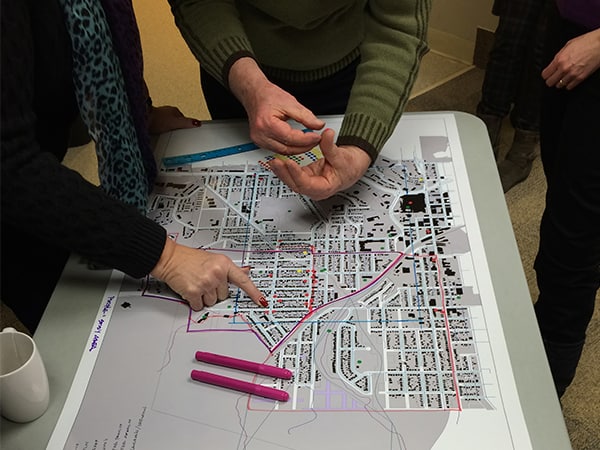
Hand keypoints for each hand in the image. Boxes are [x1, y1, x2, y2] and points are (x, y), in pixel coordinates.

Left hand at [148, 105, 200, 133]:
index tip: (188, 130)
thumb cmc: (156, 119)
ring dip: (168, 128)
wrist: (142, 120)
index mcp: (174, 111)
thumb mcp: (176, 123)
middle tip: (177, 134)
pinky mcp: (152, 121)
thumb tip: (197, 122)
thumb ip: (187, 123)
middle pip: (176, 120)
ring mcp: (159, 115)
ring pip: (167, 122)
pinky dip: (160, 129)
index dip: (186, 125)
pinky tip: (159, 133)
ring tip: (167, 134)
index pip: (184, 118)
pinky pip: (159, 125)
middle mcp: (166, 111)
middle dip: (177, 127)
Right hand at [150, 238, 265, 309]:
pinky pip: (200, 306)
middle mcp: (217, 273)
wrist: (170, 258)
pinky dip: (195, 302)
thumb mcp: (214, 259)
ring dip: (204, 297)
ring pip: (212, 302)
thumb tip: (246, 271)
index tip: (261, 301)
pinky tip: (191, 290)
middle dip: (215, 291)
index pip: (243, 280)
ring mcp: (206, 283)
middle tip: (206, 281)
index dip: (253, 292)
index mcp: (224, 264)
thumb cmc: (190, 258)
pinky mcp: (194, 292)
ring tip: (197, 284)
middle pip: (225, 295)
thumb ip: (230, 268)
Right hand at [228, 58, 324, 153]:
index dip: (306, 139)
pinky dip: (290, 148)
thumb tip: (318, 125)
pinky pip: (278, 150)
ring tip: (309, 141)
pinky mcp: (260, 142)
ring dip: (298, 149)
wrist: (255, 94)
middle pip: (287, 149)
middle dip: (304, 147)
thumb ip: (306, 116)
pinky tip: (298, 143)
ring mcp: (259, 140)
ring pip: (283, 152)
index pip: (291, 138)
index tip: (317, 137)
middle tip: (316, 140)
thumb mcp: (291, 103)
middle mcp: (260, 135)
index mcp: (267, 124)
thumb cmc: (269, 96)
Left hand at [268, 128, 371, 200]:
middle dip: (284, 173)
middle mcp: (315, 189)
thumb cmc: (349, 167)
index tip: (289, 163)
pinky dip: (285, 168)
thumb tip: (326, 134)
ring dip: (282, 172)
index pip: (306, 184)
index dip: (296, 174)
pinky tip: (278, 162)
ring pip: (292, 181)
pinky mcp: (306, 176)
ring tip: (273, 161)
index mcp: (324, 188)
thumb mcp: (341, 155)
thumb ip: (331, 146)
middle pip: (295, 184)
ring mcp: (309, 184)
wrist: (352, 167)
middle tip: (275, 162)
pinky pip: (293, 174)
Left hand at [542, 28, 599, 89]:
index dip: (546, 74)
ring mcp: (573, 74)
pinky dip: (569, 84)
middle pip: (550, 82)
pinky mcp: (581, 77)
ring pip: (559, 86)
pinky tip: (570, 79)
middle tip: (554, 77)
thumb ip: (559, 56)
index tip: (548, 74)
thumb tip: (554, 64)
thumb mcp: (568, 45)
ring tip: (564, 77)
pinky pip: (569, 87)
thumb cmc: (587, 42)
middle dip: (551, 80)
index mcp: (559, 59)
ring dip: (560, 82)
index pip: (545, 74)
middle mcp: (564, 68)